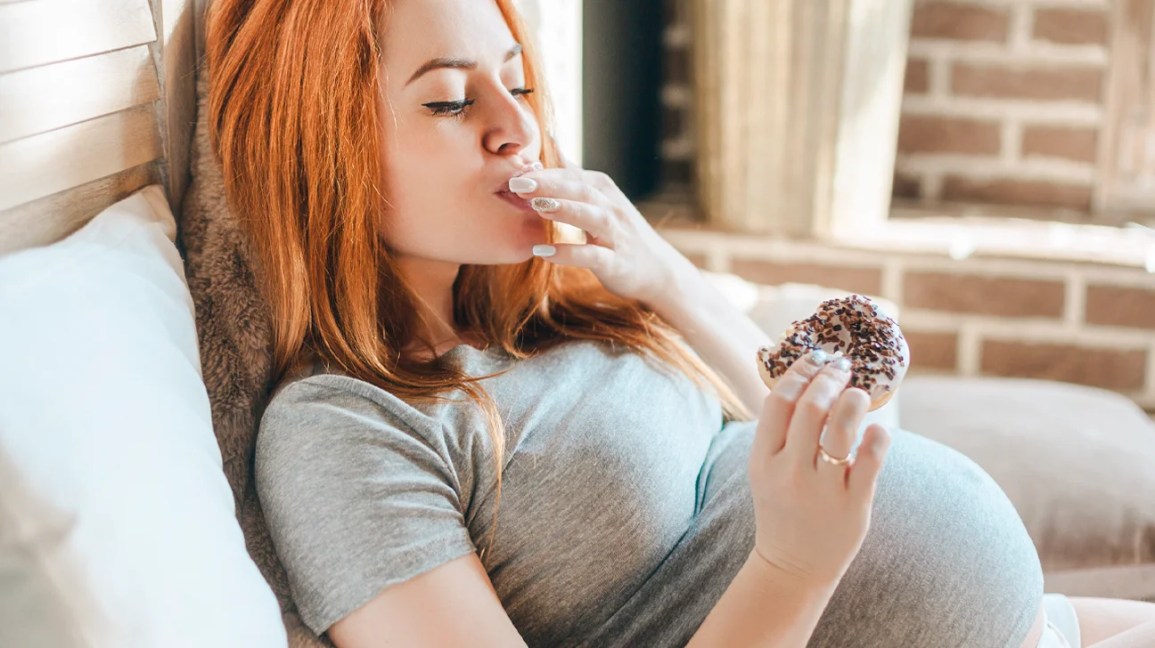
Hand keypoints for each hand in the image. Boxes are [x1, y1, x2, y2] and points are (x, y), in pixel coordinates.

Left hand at [510, 156, 695, 305]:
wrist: (657, 270)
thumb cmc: (619, 232)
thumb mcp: (599, 198)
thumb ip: (573, 173)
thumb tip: (550, 139)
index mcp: (603, 190)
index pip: (572, 175)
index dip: (544, 172)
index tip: (512, 169)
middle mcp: (611, 208)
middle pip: (581, 190)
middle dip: (551, 184)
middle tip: (517, 181)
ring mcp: (616, 235)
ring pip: (591, 217)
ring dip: (565, 209)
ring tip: (536, 205)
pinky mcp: (617, 263)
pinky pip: (592, 256)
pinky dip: (569, 253)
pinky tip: (544, 252)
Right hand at [747, 350, 891, 587]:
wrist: (792, 567)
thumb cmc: (782, 508)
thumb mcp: (765, 470)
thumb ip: (779, 432)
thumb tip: (804, 379)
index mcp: (763, 460)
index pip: (780, 402)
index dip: (800, 372)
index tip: (817, 359)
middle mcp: (790, 472)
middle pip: (811, 408)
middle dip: (830, 379)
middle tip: (843, 368)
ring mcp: (822, 490)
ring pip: (842, 428)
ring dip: (854, 400)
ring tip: (859, 395)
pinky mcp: (853, 505)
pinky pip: (871, 459)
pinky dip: (877, 436)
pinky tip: (877, 429)